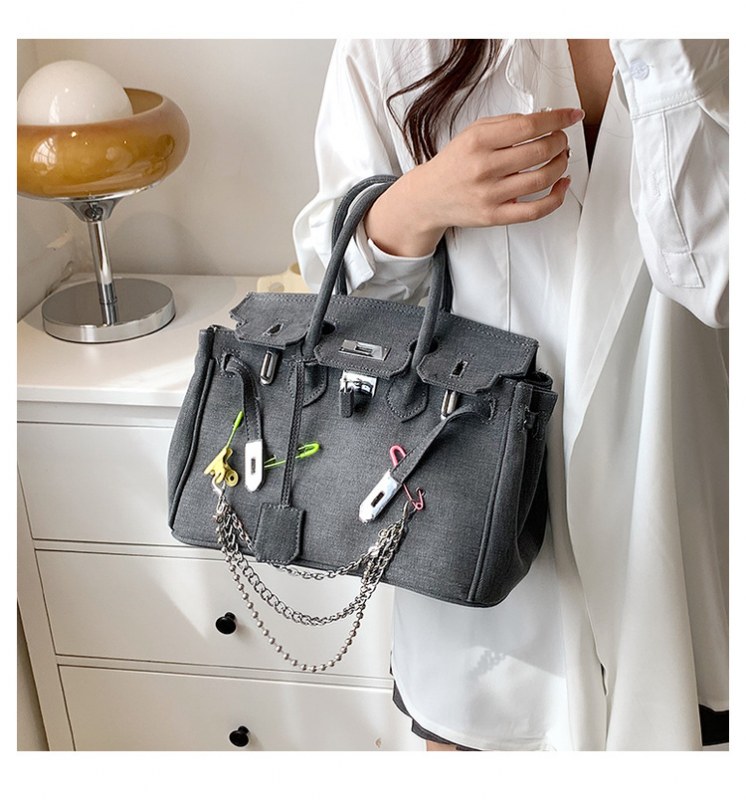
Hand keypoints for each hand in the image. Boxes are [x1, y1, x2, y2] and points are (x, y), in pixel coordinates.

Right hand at [365, 107, 582, 256]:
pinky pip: (535, 210)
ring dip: (560, 165)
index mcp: (478, 141)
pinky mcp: (495, 216)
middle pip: (539, 151)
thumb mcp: (472, 133)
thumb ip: (506, 124)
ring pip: (542, 178)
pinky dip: (556, 197)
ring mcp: (490, 195)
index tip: (572, 116)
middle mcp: (484, 168)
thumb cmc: (455, 163)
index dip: (558, 119)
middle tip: (561, 138)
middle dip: (560, 141)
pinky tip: (562, 184)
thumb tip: (544, 118)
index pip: (528, 126)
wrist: (429, 197)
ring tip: (560, 158)